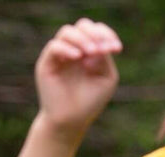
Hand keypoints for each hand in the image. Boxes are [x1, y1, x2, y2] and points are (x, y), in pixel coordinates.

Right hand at [35, 20, 122, 138]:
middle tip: (102, 49)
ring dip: (82, 39)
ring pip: (67, 32)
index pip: (96, 31)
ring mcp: (60, 55)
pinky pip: (55, 46)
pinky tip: (78, 57)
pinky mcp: (47, 63)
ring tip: (91, 52)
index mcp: (89, 51)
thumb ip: (105, 58)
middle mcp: (74, 49)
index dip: (106, 34)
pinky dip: (67, 49)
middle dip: (94, 34)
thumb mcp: (106, 78)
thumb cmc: (90, 102)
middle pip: (82, 26)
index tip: (117, 48)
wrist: (70, 122)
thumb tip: (99, 41)